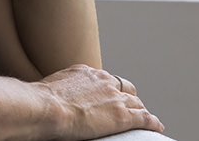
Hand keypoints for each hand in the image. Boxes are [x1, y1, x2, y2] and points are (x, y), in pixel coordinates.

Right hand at [37, 65, 164, 139]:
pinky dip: (152, 122)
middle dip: (129, 97)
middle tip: (130, 107)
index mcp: (86, 72)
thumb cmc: (41, 101)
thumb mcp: (52, 87)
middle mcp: (103, 80)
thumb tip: (54, 98)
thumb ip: (62, 90)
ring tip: (144, 119)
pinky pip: (144, 118)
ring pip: (136, 102)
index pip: (105, 80)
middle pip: (124, 87)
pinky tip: (157, 126)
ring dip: (140, 110)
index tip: (110, 97)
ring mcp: (114, 97)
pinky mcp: (122, 116)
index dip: (111, 90)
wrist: (47, 107)